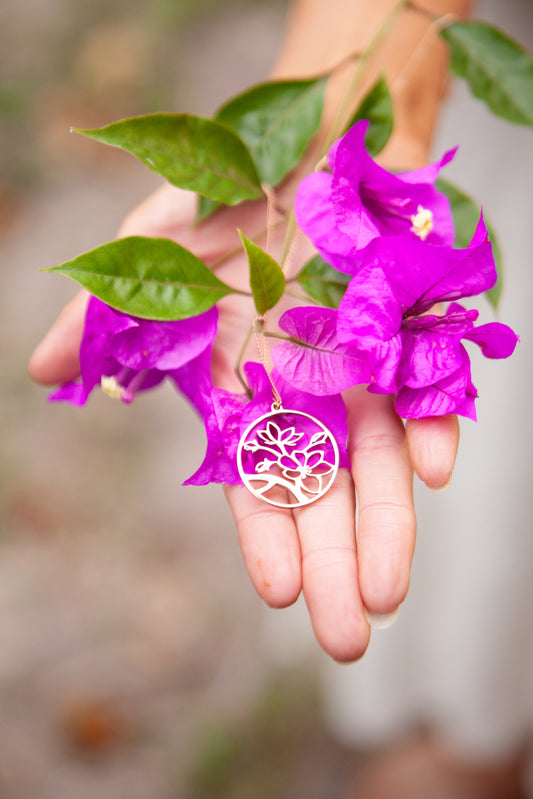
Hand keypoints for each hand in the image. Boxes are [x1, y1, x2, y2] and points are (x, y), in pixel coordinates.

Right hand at [28, 184, 458, 661]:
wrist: (309, 136)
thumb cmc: (227, 197)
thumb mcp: (151, 249)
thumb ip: (105, 313)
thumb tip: (40, 370)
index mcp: (244, 389)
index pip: (255, 479)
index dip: (266, 537)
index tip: (277, 595)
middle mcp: (306, 392)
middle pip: (324, 493)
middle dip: (334, 562)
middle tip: (347, 636)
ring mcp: (363, 367)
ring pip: (381, 461)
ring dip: (389, 523)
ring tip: (389, 592)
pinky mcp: (412, 333)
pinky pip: (428, 388)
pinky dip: (434, 424)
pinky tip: (435, 469)